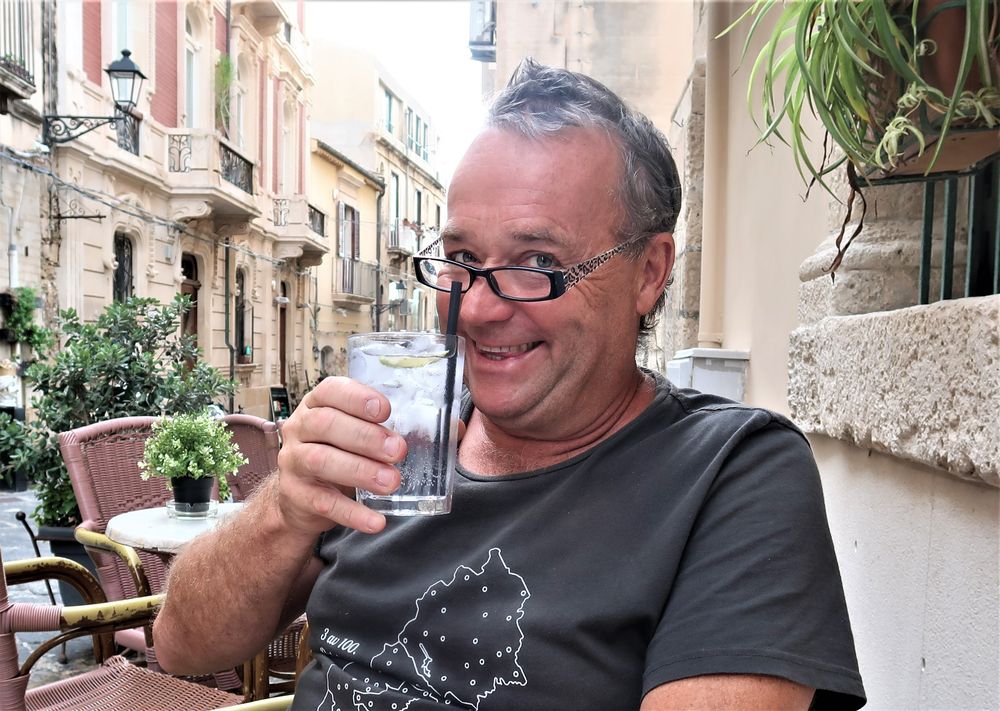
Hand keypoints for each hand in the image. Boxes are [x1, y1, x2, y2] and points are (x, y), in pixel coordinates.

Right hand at [275, 376, 406, 535]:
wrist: (302, 496)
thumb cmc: (342, 452)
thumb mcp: (362, 433)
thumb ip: (402, 427)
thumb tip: (456, 428)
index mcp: (319, 403)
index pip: (331, 390)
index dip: (357, 397)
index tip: (385, 410)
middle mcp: (301, 427)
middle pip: (326, 424)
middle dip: (365, 437)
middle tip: (398, 450)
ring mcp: (293, 461)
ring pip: (321, 461)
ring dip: (360, 471)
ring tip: (391, 482)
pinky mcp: (295, 495)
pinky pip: (323, 503)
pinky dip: (352, 513)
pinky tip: (377, 521)